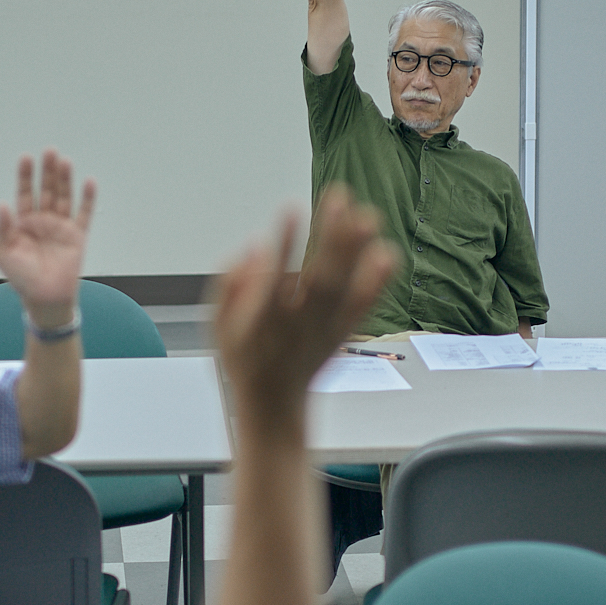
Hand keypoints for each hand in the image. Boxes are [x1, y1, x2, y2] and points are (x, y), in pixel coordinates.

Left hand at [0, 151, 95, 326]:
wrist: (45, 299)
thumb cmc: (21, 279)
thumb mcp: (3, 253)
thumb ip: (2, 229)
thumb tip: (2, 204)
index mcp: (23, 222)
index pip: (25, 193)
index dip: (25, 176)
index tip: (26, 158)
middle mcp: (43, 220)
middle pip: (47, 189)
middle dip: (47, 171)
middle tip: (49, 151)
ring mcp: (61, 227)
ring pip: (65, 196)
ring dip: (65, 179)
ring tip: (64, 161)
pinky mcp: (77, 236)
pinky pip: (84, 214)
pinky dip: (87, 199)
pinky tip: (89, 182)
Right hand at [214, 185, 394, 417]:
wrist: (274, 406)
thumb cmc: (245, 358)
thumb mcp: (217, 327)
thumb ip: (230, 286)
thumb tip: (254, 247)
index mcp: (261, 322)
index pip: (271, 278)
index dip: (282, 244)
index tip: (291, 207)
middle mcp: (296, 326)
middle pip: (319, 280)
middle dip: (331, 239)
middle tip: (340, 198)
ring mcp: (323, 330)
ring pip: (342, 289)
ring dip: (355, 252)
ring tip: (367, 215)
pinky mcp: (341, 333)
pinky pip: (361, 309)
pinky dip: (375, 284)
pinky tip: (388, 255)